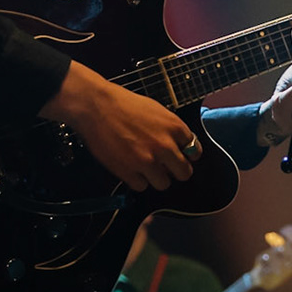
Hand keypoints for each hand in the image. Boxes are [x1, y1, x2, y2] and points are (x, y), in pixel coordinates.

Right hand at [43, 61, 195, 191]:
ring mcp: (147, 161)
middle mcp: (165, 146)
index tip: (181, 156)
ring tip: (144, 166)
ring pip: (164, 184)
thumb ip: (171, 129)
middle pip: (184, 173)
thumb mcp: (156, 110)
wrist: (96, 106)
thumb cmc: (123, 104)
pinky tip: (130, 168)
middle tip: (164, 166)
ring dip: (155, 177)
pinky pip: (141, 187)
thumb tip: (180, 145)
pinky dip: (136, 180)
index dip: (187, 155)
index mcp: (174, 127)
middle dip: (175, 170)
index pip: (194, 151)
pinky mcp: (129, 172)